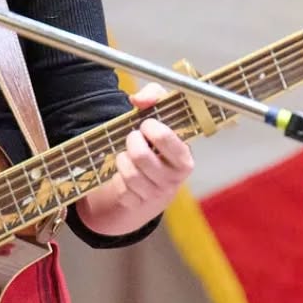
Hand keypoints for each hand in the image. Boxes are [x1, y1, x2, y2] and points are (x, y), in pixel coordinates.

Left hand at [77, 82, 193, 236]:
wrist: (151, 180)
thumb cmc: (157, 143)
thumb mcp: (160, 114)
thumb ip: (154, 97)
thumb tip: (138, 100)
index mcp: (185, 158)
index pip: (166, 138)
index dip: (151, 127)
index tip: (147, 124)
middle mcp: (173, 179)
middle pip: (141, 156)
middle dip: (132, 141)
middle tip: (133, 137)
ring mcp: (156, 195)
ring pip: (128, 173)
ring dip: (122, 159)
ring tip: (128, 154)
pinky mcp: (138, 205)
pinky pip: (121, 190)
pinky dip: (118, 178)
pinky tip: (125, 173)